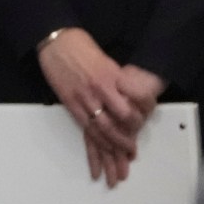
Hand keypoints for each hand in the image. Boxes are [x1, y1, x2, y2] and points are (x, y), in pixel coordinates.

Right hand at [37, 28, 147, 166]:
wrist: (56, 41)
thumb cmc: (82, 47)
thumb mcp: (107, 61)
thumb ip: (117, 81)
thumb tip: (128, 98)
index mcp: (113, 77)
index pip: (137, 101)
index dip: (145, 112)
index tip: (147, 118)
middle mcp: (100, 89)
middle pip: (121, 120)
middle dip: (129, 138)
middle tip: (133, 151)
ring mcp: (84, 98)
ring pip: (103, 130)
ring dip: (114, 148)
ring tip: (121, 162)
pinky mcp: (70, 103)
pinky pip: (86, 129)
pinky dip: (95, 145)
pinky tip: (101, 155)